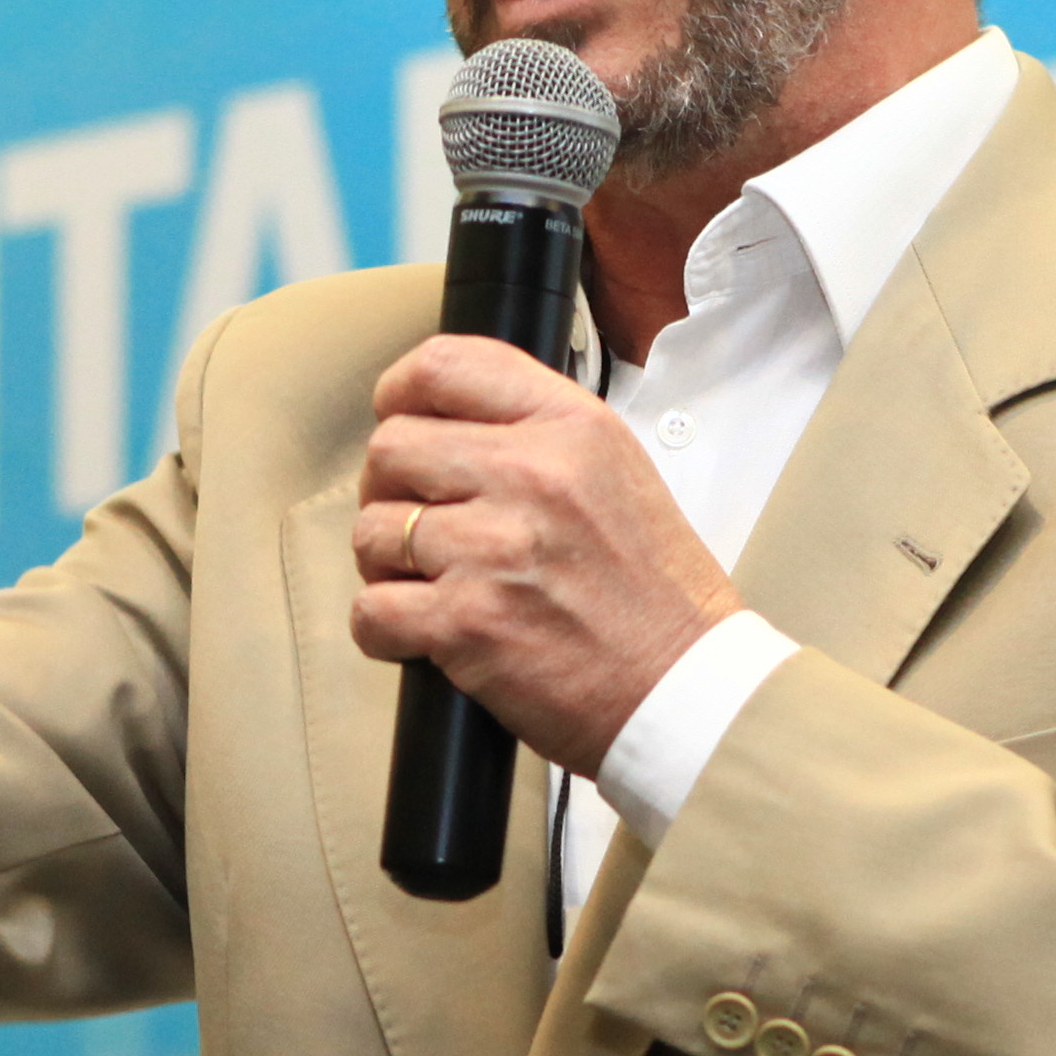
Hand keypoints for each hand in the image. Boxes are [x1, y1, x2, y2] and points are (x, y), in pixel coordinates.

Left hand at [348, 338, 734, 776]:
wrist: (684, 689)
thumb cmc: (655, 596)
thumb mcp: (618, 472)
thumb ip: (539, 436)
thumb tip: (449, 424)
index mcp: (570, 427)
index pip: (444, 366)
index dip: (399, 393)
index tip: (398, 419)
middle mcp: (530, 475)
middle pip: (391, 447)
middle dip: (390, 491)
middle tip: (421, 528)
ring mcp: (493, 548)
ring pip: (372, 530)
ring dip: (385, 566)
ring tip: (431, 588)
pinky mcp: (467, 622)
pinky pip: (371, 609)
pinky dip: (383, 630)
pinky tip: (423, 637)